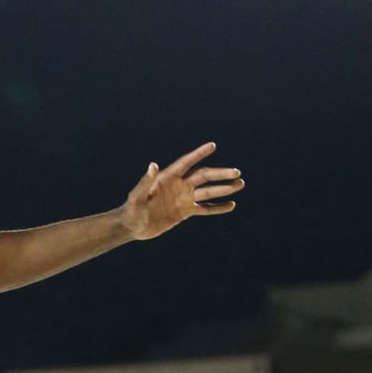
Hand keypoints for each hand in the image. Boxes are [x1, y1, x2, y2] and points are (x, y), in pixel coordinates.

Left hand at [121, 144, 243, 240]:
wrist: (132, 226)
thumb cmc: (131, 210)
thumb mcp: (136, 196)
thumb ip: (145, 181)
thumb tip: (153, 165)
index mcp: (168, 178)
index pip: (186, 163)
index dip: (198, 154)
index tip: (212, 145)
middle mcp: (179, 185)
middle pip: (203, 176)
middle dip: (220, 174)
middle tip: (236, 173)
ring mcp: (183, 198)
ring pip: (207, 192)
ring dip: (223, 188)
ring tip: (240, 185)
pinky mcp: (185, 212)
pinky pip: (205, 209)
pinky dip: (217, 208)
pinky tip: (231, 205)